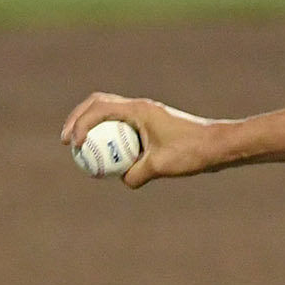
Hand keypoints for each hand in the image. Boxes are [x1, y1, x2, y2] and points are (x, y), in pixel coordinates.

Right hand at [59, 93, 222, 186]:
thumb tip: (122, 180)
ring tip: (80, 148)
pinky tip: (107, 158)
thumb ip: (137, 174)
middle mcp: (139, 107)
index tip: (73, 144)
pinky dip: (109, 137)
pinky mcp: (151, 124)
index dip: (80, 124)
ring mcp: (145, 114)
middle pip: (98, 104)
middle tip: (66, 142)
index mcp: (139, 109)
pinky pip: (122, 127)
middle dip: (77, 120)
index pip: (99, 109)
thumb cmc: (192, 152)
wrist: (218, 145)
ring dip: (91, 126)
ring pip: (109, 113)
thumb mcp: (161, 166)